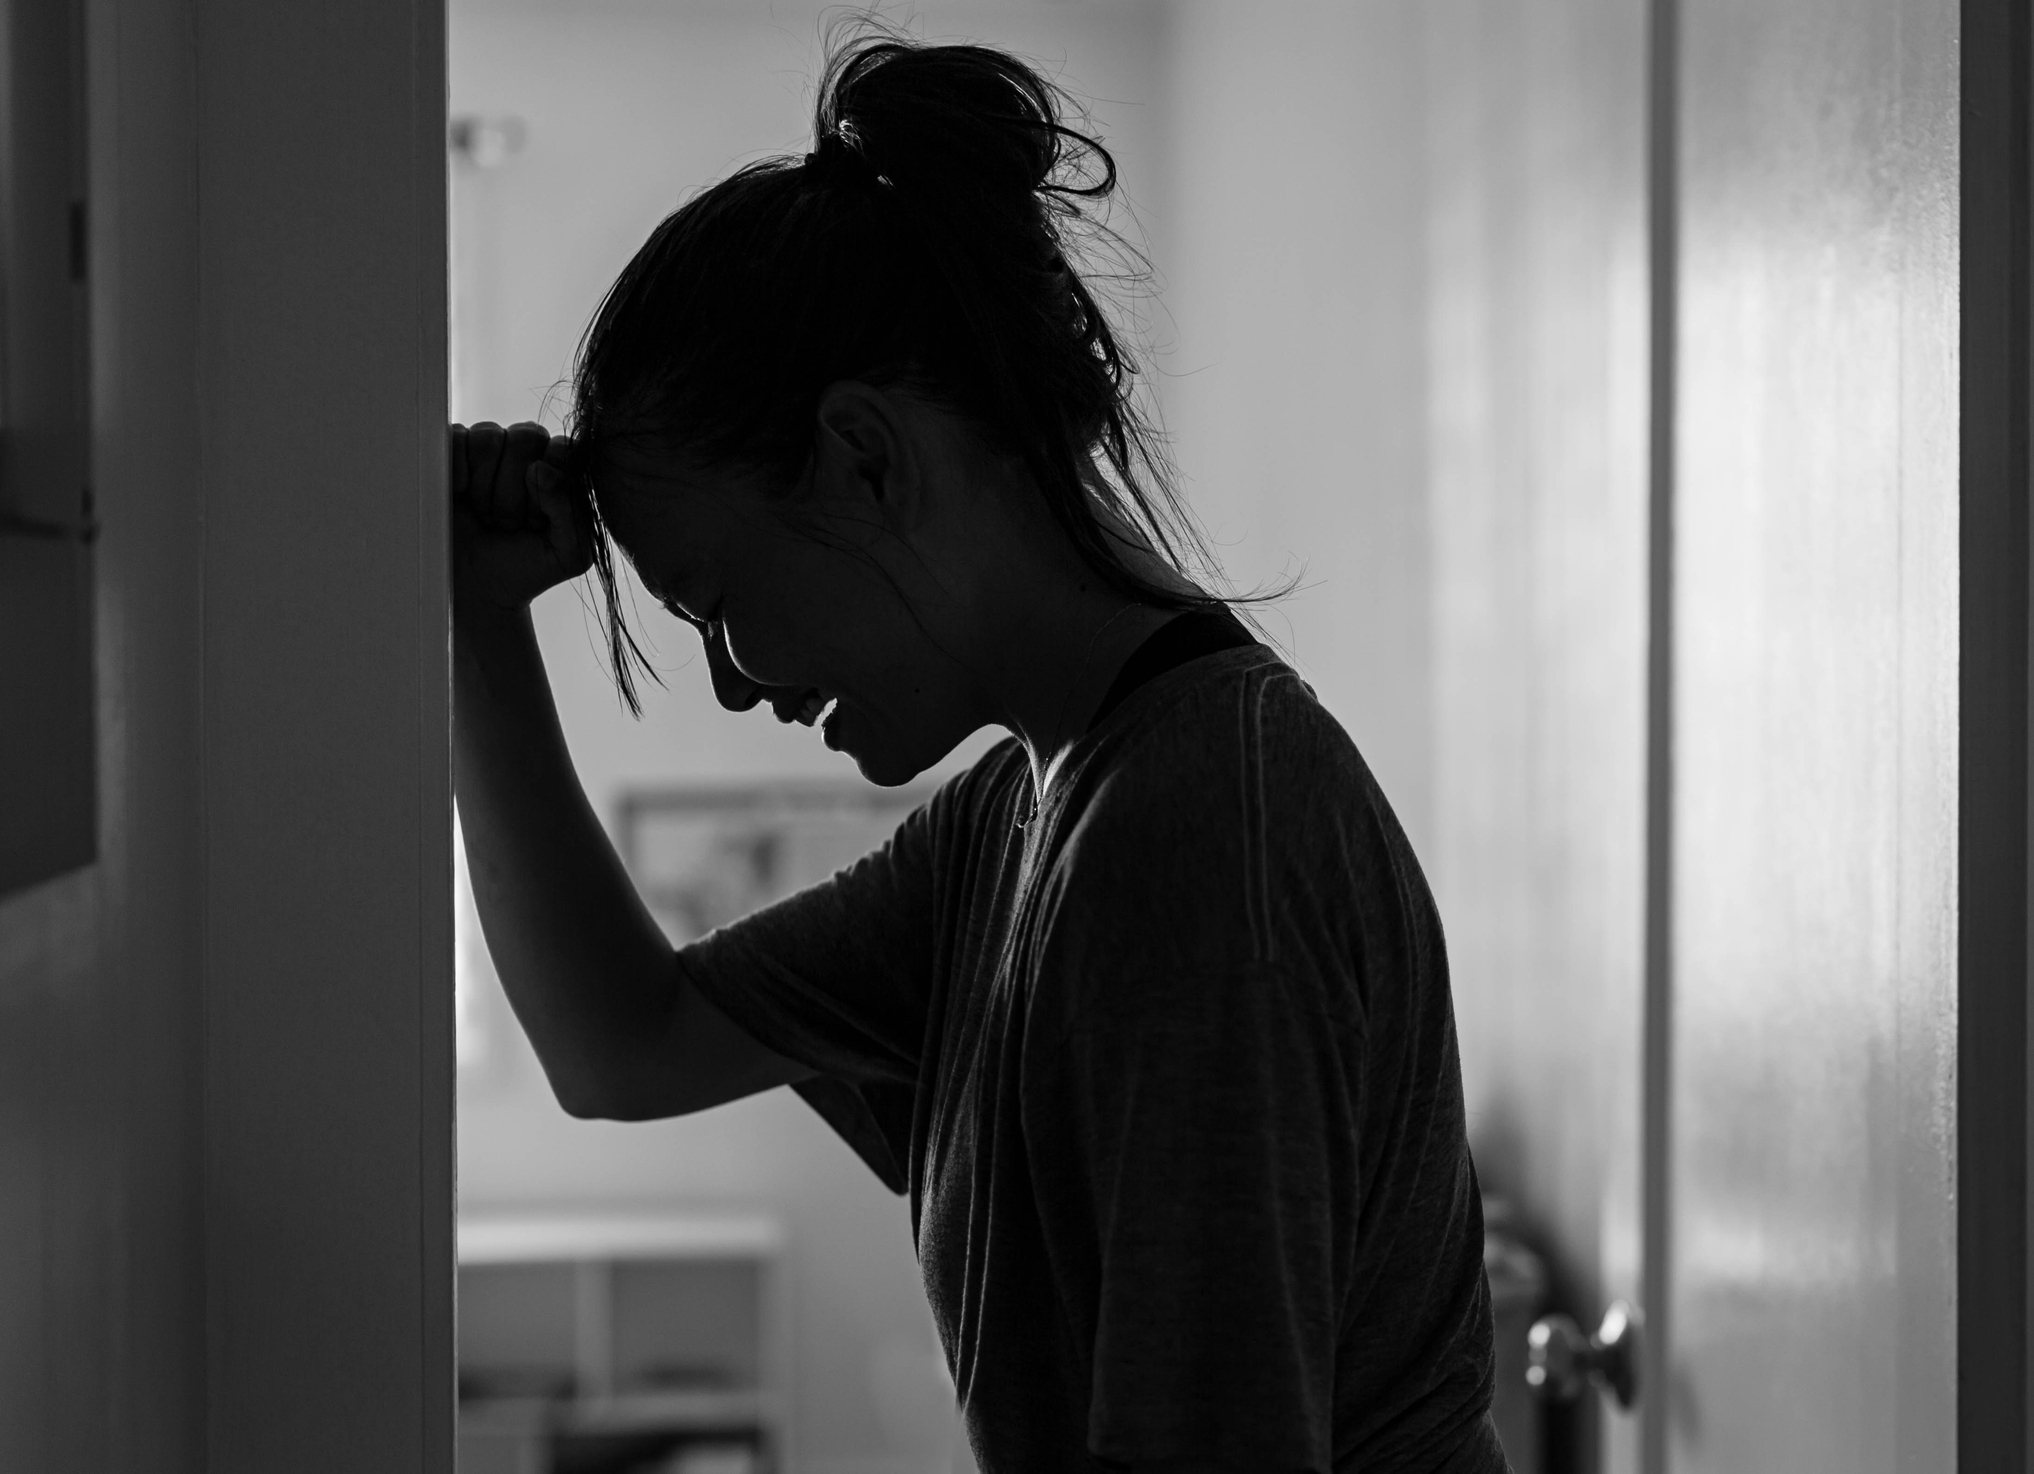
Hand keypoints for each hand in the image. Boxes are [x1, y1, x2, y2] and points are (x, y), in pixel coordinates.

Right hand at [451, 420, 592, 615]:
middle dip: (515, 489)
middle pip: (527, 436)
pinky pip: (456, 438)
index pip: (563, 446)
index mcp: (560, 471)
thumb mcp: (569, 553)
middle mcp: (526, 453)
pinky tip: (459, 496)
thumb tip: (541, 468)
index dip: (549, 483)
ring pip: (490, 436)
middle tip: (509, 523)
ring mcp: (487, 451)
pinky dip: (457, 472)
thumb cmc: (525, 569)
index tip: (537, 520)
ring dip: (486, 486)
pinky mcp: (451, 452)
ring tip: (486, 516)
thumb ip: (573, 512)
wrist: (474, 589)